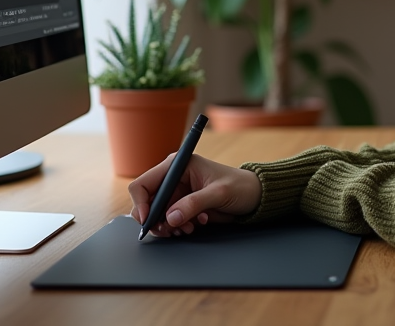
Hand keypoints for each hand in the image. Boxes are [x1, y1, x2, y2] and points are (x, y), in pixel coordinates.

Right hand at [128, 153, 261, 237]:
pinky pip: (169, 221)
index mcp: (178, 165)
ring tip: (188, 228)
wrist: (254, 196)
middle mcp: (174, 178)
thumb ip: (194, 204)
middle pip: (147, 203)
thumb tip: (170, 218)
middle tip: (170, 230)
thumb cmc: (240, 186)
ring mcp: (178, 193)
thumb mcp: (218, 193)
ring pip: (157, 215)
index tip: (148, 220)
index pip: (143, 183)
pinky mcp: (184, 206)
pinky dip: (177, 227)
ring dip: (168, 226)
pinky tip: (194, 226)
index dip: (141, 203)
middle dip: (155, 219)